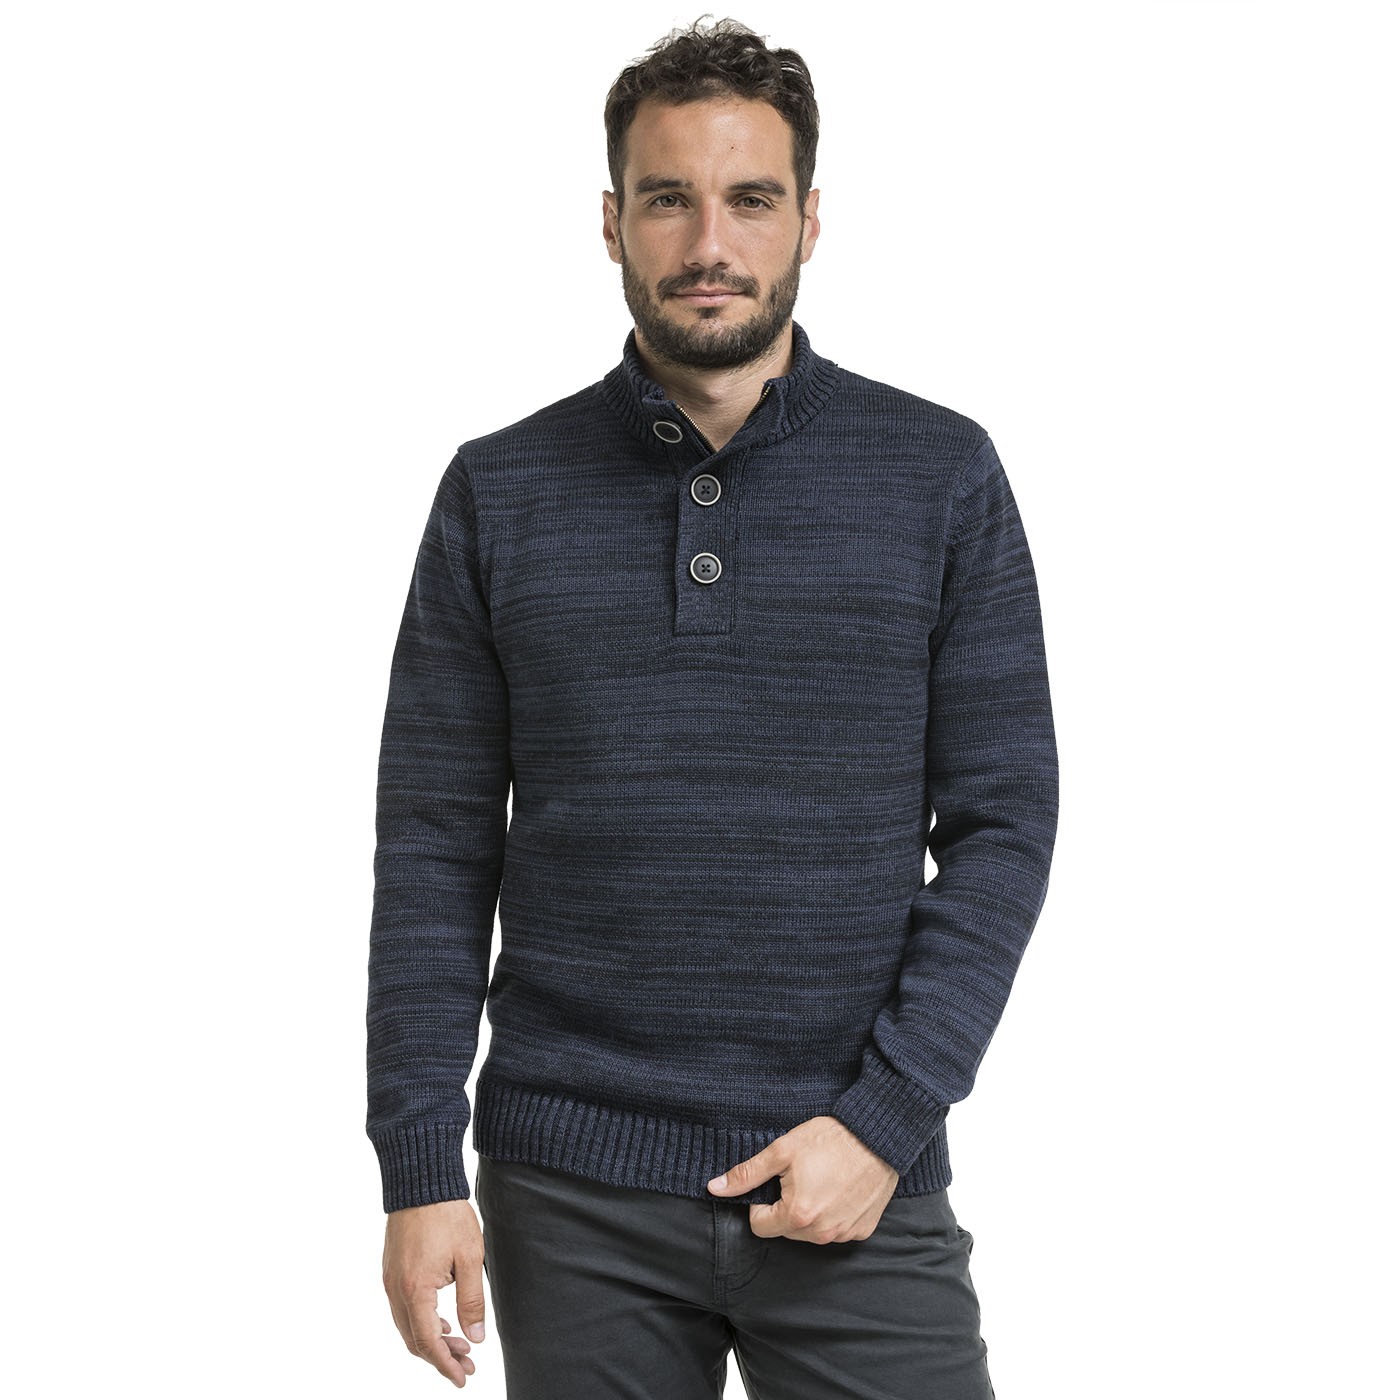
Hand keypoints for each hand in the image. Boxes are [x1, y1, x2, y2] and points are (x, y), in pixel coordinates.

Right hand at [382, 1199, 488, 1386]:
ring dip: (431, 1340)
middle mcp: (396, 1290)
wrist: (421, 1182)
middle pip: (414, 1340)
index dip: (446, 1365)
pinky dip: (421, 1322)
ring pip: (407, 1326)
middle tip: (468, 1364)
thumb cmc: (448, 1215)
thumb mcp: (469, 1257)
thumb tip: (476, 1337)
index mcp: (416, 1290)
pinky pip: (403, 1309)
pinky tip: (442, 1321)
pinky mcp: (391, 1270)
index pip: (429, 1342)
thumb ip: (472, 1300)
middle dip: (440, 1357)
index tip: (463, 1378)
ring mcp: (390, 1280)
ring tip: (460, 1344)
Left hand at [707, 1115, 898, 1243]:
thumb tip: (714, 1188)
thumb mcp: (782, 1150)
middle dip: (786, 1207)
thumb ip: (747, 1174)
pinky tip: (841, 1189)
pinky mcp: (862, 1231)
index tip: (776, 1182)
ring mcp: (844, 1234)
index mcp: (797, 1215)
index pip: (760, 1226)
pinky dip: (834, 1214)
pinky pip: (837, 1230)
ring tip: (822, 1180)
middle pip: (785, 1229)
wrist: (879, 1136)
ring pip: (810, 1232)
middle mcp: (821, 1233)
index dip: (761, 1203)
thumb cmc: (831, 1139)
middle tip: (801, 1176)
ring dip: (810, 1212)